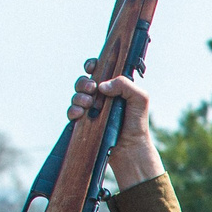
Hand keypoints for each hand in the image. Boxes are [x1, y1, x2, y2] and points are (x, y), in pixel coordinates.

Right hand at [70, 69, 160, 187]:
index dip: (92, 65)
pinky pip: (71, 112)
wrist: (131, 147)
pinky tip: (80, 113)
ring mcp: (91, 109)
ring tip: (88, 103)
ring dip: (79, 96)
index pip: (98, 70)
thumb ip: (126, 85)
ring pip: (76, 96)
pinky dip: (73, 110)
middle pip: (83, 82)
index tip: (91, 67)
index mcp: (113, 88)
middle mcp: (100, 96)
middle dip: (84, 83)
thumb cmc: (137, 122)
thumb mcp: (140, 99)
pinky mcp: (84, 122)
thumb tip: (102, 85)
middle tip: (92, 90)